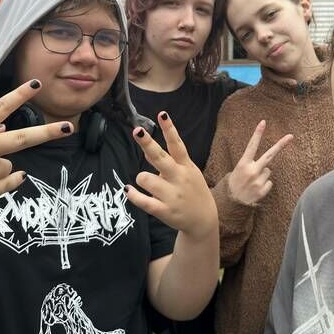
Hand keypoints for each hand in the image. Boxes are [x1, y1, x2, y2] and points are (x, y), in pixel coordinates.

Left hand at [128, 112, 217, 241]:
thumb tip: (148, 146)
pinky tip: (129, 191)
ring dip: (142, 179)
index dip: (169, 129)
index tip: (162, 114)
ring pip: (145, 178)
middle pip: (160, 157)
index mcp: (186, 166)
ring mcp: (172, 195)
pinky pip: (143, 201)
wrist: (204, 220)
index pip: (177, 144)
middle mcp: (179, 177)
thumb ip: (169, 160)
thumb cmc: (192, 191)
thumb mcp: (188, 172)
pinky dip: (133, 195)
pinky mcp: (164, 210)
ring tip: (147, 184)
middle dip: (148, 143)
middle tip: (137, 131)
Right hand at [227, 120, 292, 205]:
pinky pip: (269, 183)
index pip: (252, 145)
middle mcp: (252, 170)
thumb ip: (251, 165)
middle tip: (291, 136)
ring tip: (252, 182)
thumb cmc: (235, 183)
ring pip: (269, 171)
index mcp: (243, 163)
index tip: (263, 122)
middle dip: (281, 144)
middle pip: (270, 155)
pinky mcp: (262, 190)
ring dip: (263, 176)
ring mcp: (258, 180)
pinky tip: (255, 189)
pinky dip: (264, 185)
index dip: (257, 133)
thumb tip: (268, 166)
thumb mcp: (237, 170)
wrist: (232, 202)